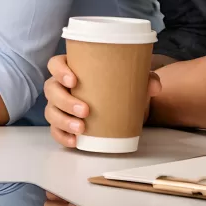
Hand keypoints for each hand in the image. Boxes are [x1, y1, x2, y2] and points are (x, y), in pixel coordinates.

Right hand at [44, 54, 160, 147]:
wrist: (121, 107)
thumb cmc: (118, 87)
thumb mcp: (132, 80)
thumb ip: (144, 79)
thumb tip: (154, 86)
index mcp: (72, 69)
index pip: (55, 64)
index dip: (59, 71)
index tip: (73, 80)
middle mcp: (61, 87)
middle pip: (51, 90)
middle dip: (65, 101)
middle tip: (86, 111)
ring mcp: (59, 106)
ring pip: (50, 111)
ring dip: (63, 121)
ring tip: (81, 129)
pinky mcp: (62, 124)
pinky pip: (55, 131)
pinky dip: (62, 136)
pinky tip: (74, 141)